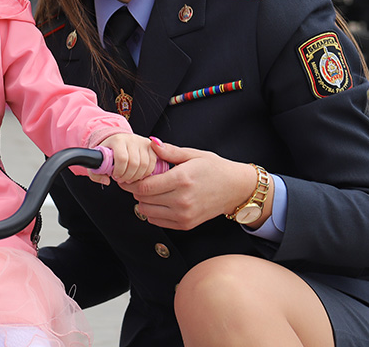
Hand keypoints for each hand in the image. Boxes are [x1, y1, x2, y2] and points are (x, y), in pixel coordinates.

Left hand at [94, 133, 157, 185]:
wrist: (116, 141)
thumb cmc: (107, 153)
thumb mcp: (97, 162)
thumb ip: (96, 174)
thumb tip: (106, 181)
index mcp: (117, 140)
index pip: (122, 158)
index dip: (119, 171)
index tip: (115, 176)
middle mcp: (131, 138)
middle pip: (134, 163)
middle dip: (128, 176)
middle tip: (122, 179)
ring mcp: (142, 141)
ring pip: (144, 164)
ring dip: (137, 176)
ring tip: (130, 178)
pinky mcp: (150, 146)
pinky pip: (152, 162)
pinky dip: (146, 172)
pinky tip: (138, 174)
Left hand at [117, 141, 265, 229]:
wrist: (236, 189)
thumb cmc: (216, 169)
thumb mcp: (194, 154)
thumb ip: (170, 151)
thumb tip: (152, 144)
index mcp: (182, 179)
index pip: (145, 186)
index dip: (133, 181)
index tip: (132, 175)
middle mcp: (182, 200)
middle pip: (143, 199)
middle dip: (137, 190)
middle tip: (140, 181)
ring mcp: (184, 215)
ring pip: (147, 212)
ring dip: (144, 201)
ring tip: (151, 190)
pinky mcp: (185, 224)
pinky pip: (157, 221)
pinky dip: (153, 212)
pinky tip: (160, 201)